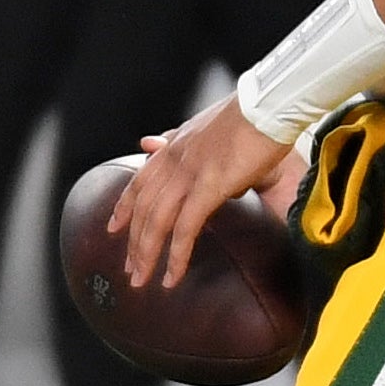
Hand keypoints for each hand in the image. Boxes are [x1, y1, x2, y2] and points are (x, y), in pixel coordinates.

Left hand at [111, 93, 291, 288]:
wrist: (270, 105)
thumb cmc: (250, 114)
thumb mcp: (206, 125)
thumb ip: (178, 139)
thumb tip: (151, 143)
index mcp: (176, 145)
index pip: (140, 180)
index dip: (125, 206)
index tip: (114, 227)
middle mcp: (175, 159)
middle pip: (144, 208)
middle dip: (133, 241)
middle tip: (128, 268)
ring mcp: (190, 173)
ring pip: (157, 222)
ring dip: (146, 255)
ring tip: (142, 280)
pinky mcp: (210, 186)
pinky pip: (186, 228)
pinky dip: (176, 255)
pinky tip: (171, 275)